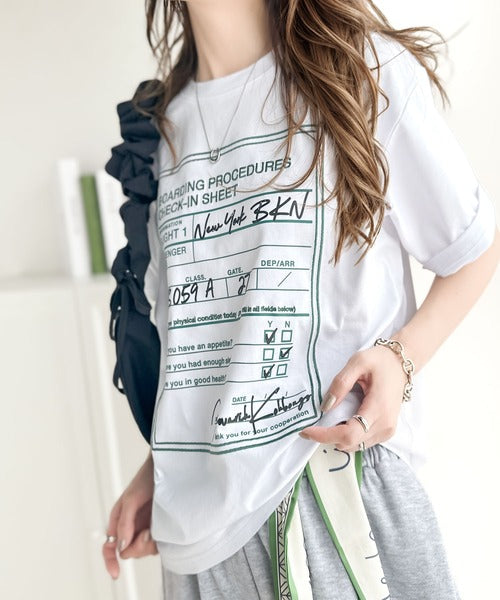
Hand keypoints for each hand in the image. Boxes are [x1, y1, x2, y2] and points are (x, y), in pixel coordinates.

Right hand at [102, 451, 157, 579]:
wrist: (168, 469)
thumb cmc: (146, 478)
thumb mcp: (132, 498)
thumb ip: (125, 521)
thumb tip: (121, 545)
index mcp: (119, 521)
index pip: (109, 547)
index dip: (110, 561)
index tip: (116, 573)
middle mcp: (131, 527)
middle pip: (129, 552)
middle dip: (138, 547)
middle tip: (148, 533)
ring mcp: (145, 528)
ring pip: (144, 550)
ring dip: (150, 543)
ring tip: (156, 528)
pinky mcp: (160, 527)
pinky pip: (157, 544)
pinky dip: (161, 541)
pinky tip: (164, 530)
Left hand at [299, 345, 407, 450]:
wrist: (400, 363)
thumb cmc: (379, 361)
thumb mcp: (357, 362)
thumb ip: (340, 384)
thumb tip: (325, 407)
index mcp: (378, 408)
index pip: (348, 434)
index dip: (325, 436)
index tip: (306, 431)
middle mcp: (385, 425)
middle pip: (350, 443)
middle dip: (328, 437)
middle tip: (312, 425)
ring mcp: (387, 431)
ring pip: (355, 445)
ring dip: (337, 437)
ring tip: (329, 419)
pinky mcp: (386, 432)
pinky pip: (362, 441)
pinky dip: (348, 435)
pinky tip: (343, 419)